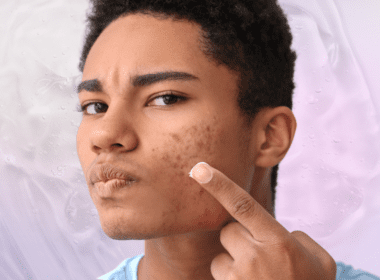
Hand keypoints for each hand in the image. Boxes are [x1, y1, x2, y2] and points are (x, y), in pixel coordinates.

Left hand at [189, 162, 336, 279]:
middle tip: (259, 254)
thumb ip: (298, 238)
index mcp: (278, 241)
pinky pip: (220, 276)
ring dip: (233, 262)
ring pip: (220, 257)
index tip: (199, 169)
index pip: (242, 205)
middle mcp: (255, 258)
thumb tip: (276, 231)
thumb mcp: (320, 260)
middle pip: (228, 231)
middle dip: (239, 237)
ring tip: (257, 276)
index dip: (219, 185)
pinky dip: (231, 278)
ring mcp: (239, 279)